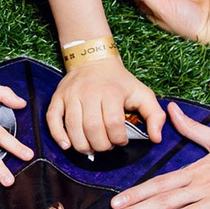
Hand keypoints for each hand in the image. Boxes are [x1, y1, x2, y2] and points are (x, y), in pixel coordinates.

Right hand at [46, 57, 164, 155]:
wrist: (94, 60)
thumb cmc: (120, 82)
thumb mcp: (143, 93)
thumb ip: (155, 116)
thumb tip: (156, 139)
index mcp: (111, 92)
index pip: (113, 124)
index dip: (119, 139)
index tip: (121, 140)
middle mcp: (89, 92)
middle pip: (92, 129)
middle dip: (101, 145)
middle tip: (106, 145)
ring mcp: (71, 95)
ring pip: (73, 127)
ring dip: (83, 145)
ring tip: (91, 148)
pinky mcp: (58, 97)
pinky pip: (52, 119)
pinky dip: (58, 135)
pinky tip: (67, 145)